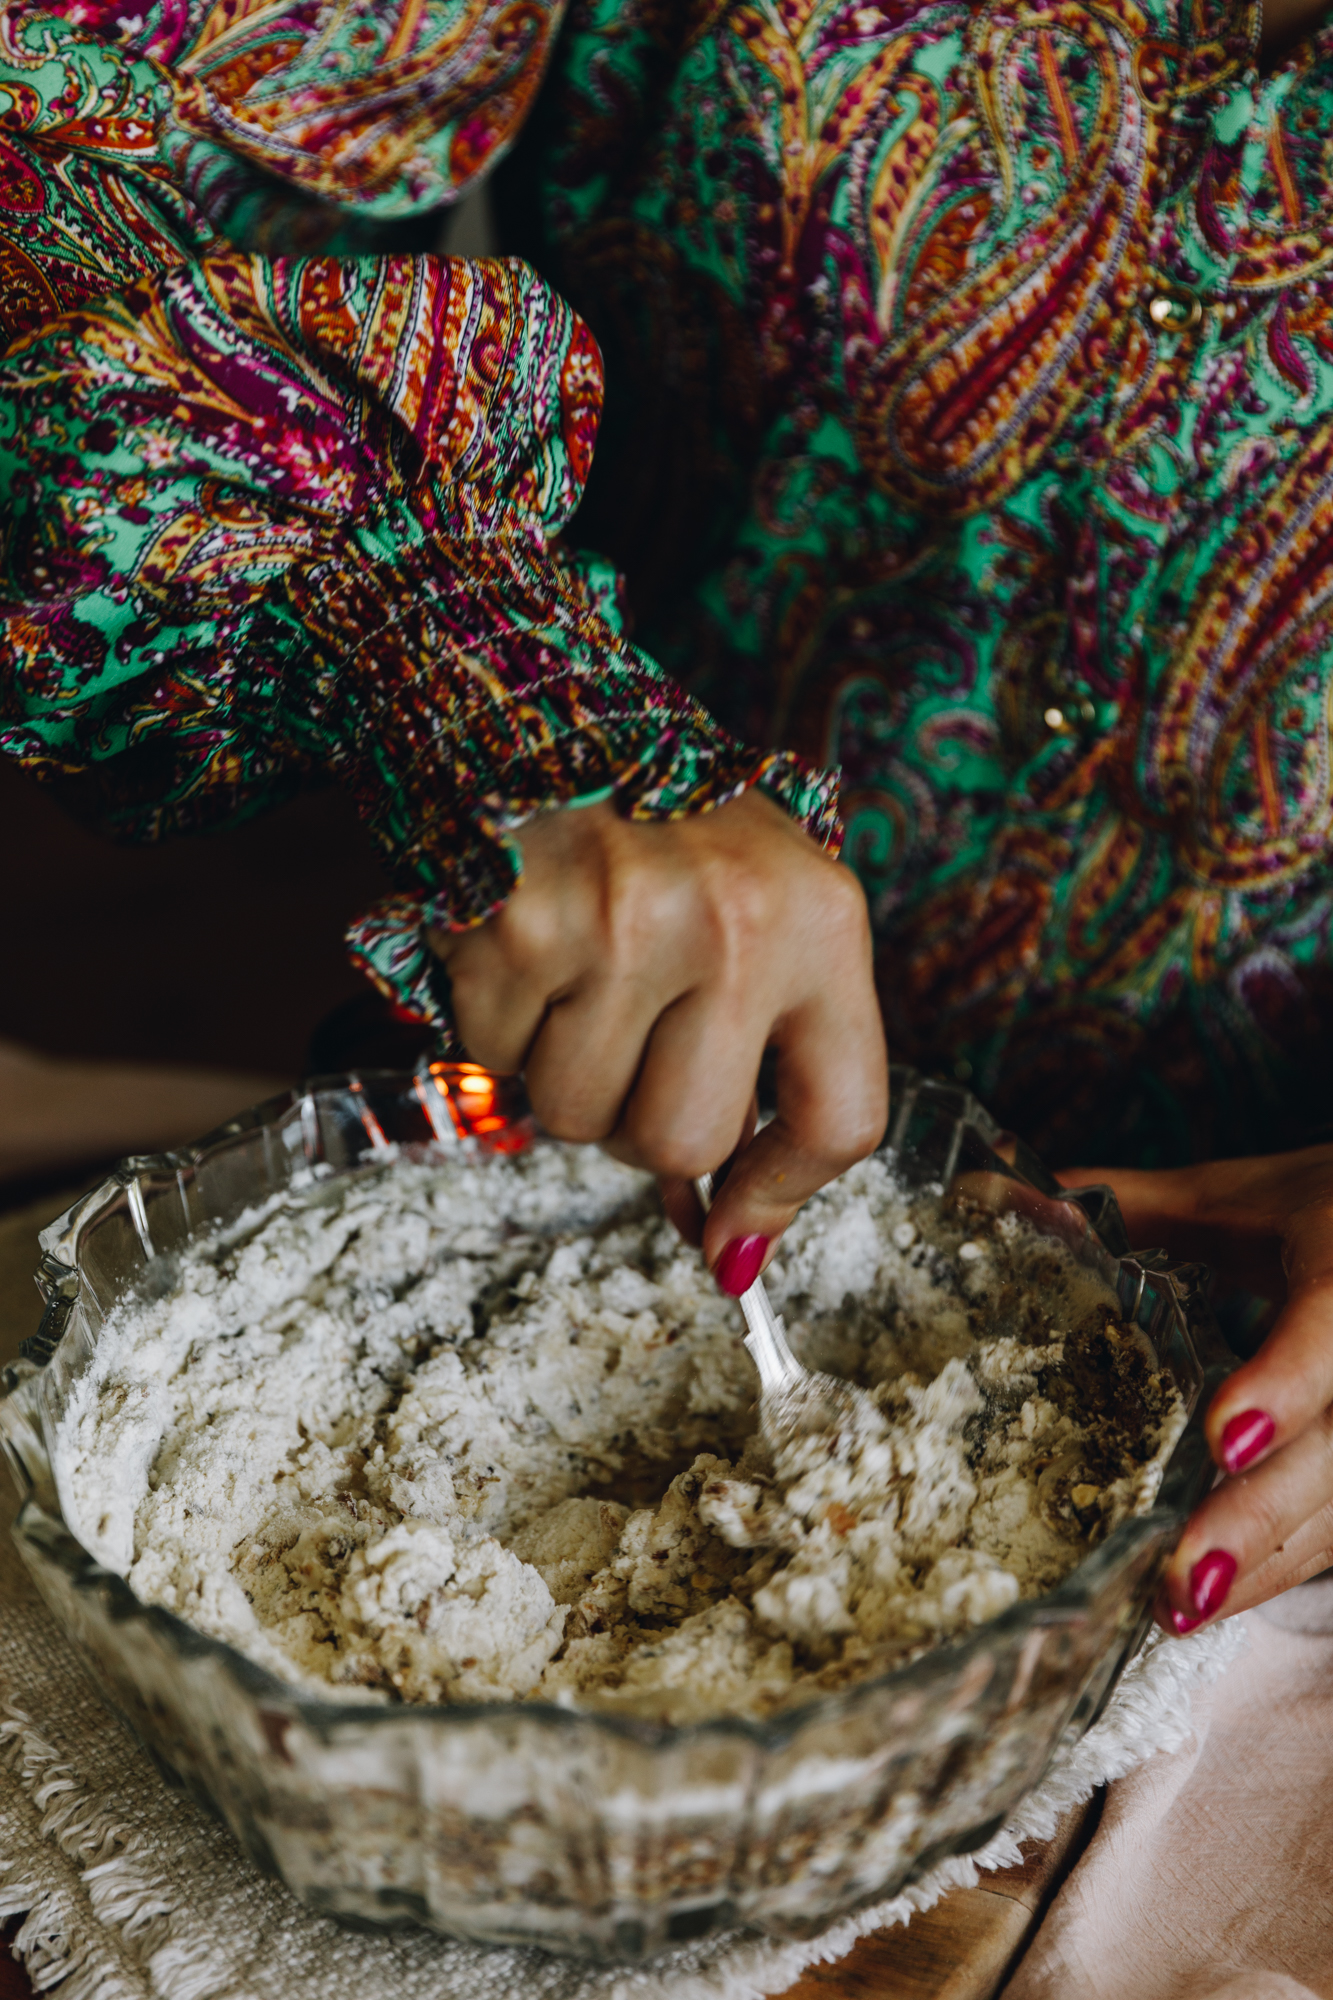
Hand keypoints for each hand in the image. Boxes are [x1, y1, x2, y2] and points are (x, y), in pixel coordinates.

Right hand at [428, 791, 887, 1287]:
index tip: (727, 1224)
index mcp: (822, 921)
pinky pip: (495, 1061)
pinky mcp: (519, 925)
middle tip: (623, 1043)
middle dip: (639, 1124)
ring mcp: (626, 923)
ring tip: (570, 978)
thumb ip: (764, 1065)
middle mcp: (739, 922)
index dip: (778, 1193)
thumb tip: (727, 1244)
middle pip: (686, 1141)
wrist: (532, 707)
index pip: (840, 1119)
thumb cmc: (659, 833)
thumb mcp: (755, 918)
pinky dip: (493, 1028)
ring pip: (580, 1117)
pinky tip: (517, 951)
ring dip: (561, 1073)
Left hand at [1057, 1150, 1332, 1627]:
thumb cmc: (1321, 1211)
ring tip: (1176, 1607)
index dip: (1287, 1384)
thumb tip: (994, 1196)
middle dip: (1258, 1518)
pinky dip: (1277, 1563)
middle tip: (1178, 1582)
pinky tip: (1209, 1596)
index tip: (1226, 1438)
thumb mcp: (1230, 1196)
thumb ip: (1126, 1203)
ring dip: (1264, 1562)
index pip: (1330, 1327)